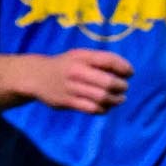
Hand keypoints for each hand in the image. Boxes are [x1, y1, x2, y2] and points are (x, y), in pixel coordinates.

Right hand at [16, 48, 132, 113]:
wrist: (36, 76)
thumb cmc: (66, 65)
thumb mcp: (80, 56)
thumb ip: (100, 61)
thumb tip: (126, 71)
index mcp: (82, 57)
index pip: (110, 61)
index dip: (125, 68)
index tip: (129, 73)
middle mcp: (76, 71)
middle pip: (108, 82)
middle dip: (121, 86)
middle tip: (124, 87)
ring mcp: (71, 88)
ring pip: (102, 97)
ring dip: (116, 100)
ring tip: (120, 99)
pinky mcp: (66, 102)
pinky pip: (91, 109)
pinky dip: (103, 109)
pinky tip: (106, 106)